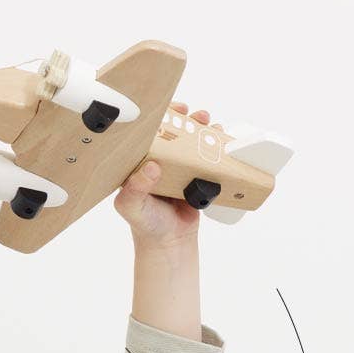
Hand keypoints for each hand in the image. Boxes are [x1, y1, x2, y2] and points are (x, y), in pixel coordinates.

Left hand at [113, 103, 214, 248]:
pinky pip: (205, 155)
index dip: (156, 118)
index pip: (145, 135)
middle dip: (183, 118)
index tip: (167, 110)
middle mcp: (157, 161)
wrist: (170, 242)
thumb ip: (136, 190)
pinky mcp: (194, 174)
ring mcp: (177, 167)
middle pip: (171, 132)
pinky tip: (221, 138)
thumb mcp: (132, 208)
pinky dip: (214, 144)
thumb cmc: (146, 224)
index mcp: (137, 165)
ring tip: (209, 124)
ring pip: (190, 140)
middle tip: (193, 115)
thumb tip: (151, 167)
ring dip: (201, 128)